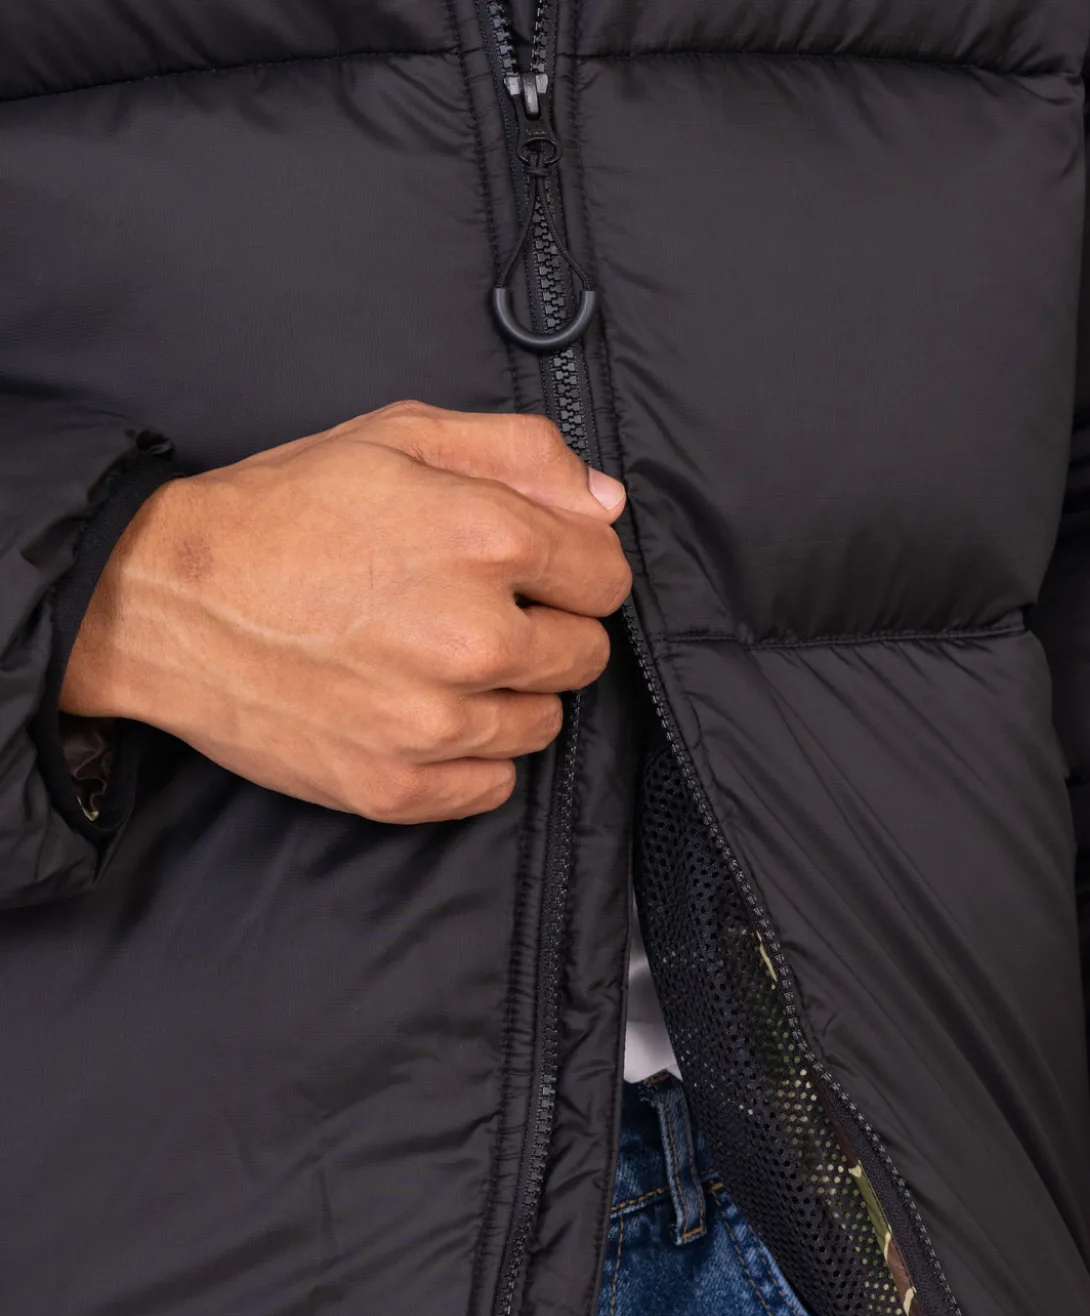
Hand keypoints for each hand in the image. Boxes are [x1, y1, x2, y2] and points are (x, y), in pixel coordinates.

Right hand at [60, 402, 631, 822]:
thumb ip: (519, 455)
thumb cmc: (281, 511)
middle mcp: (474, 637)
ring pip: (542, 723)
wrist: (165, 602)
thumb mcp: (398, 437)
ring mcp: (437, 723)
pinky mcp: (401, 787)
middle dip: (545, 631)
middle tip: (471, 615)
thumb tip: (607, 503)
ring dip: (507, 696)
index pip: (607, 578)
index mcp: (486, 540)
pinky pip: (494, 786)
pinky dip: (469, 758)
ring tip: (433, 662)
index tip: (530, 572)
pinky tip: (417, 713)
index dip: (571, 570)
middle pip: (585, 656)